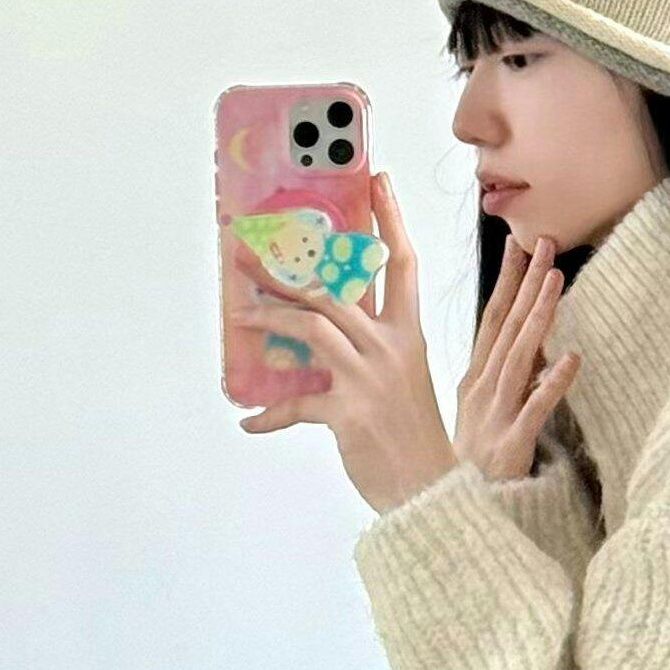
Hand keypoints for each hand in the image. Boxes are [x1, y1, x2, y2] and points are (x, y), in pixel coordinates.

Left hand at [230, 171, 459, 513]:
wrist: (429, 488)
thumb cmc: (414, 435)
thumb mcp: (403, 379)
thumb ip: (370, 349)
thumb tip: (323, 332)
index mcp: (407, 335)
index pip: (402, 263)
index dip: (390, 219)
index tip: (377, 181)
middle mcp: (388, 347)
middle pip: (335, 288)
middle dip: (286, 267)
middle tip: (249, 251)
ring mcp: (367, 377)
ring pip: (311, 325)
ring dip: (269, 314)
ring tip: (239, 311)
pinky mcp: (345, 411)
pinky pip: (296, 402)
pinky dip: (270, 413)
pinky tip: (250, 421)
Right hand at [452, 227, 581, 483]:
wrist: (451, 515)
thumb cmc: (471, 464)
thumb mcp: (481, 411)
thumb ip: (503, 376)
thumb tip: (532, 343)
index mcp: (475, 379)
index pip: (491, 320)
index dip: (506, 282)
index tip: (517, 245)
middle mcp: (483, 389)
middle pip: (506, 327)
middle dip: (525, 283)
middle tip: (542, 243)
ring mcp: (497, 414)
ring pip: (520, 356)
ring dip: (539, 316)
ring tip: (556, 279)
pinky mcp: (513, 443)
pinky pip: (536, 408)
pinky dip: (554, 382)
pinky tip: (573, 358)